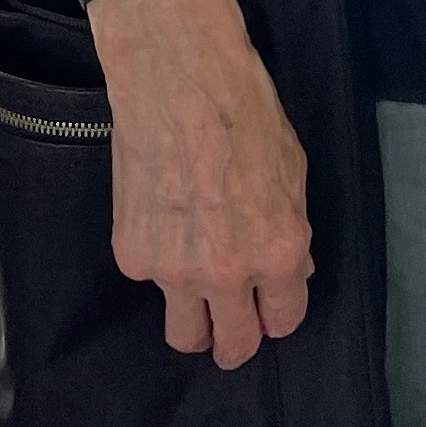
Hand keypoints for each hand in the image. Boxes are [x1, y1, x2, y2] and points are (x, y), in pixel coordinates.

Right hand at [84, 0, 314, 363]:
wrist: (178, 80)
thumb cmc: (245, 114)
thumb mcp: (292, 172)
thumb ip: (290, 232)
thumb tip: (289, 272)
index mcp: (277, 252)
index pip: (283, 321)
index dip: (279, 314)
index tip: (271, 308)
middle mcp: (226, 273)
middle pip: (233, 346)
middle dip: (237, 341)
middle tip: (232, 328)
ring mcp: (174, 270)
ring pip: (183, 335)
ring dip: (195, 323)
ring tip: (197, 297)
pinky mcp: (133, 256)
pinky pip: (151, 282)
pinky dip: (160, 265)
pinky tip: (166, 223)